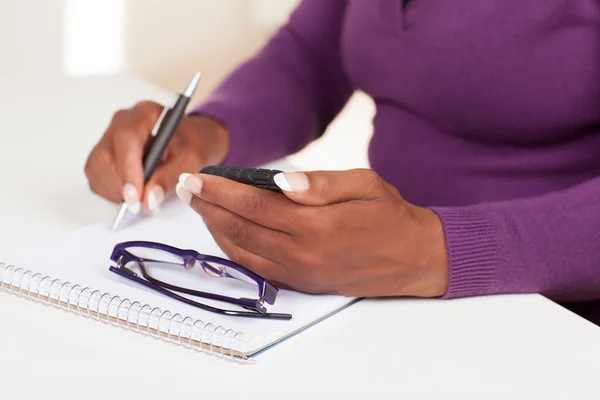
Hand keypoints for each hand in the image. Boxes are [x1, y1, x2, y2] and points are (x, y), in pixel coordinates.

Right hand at [84, 100, 228, 212]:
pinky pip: (95, 175)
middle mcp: (122, 122)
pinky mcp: (103, 152)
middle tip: (140, 204)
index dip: (127, 171)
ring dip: (115, 190)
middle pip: (105, 155)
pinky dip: (110, 190)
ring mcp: (109, 136)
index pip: (126, 140)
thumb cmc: (192, 145)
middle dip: (121, 185)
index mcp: (146, 114)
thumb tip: (149, 199)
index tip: (135, 196)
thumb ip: (170, 178)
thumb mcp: (192, 160)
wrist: (190, 141)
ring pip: (96, 167)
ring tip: (139, 197)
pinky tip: (131, 192)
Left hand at [176, 168, 448, 297]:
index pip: (254, 204)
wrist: (413, 258)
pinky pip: (257, 268)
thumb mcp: (364, 184)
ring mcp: (299, 273)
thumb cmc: (389, 215)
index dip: (221, 191)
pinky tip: (225, 233)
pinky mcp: (301, 283)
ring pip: (242, 251)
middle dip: (208, 207)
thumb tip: (279, 178)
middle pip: (240, 228)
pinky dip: (234, 249)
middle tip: (185, 188)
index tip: (196, 178)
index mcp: (316, 226)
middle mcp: (302, 254)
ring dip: (216, 228)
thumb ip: (320, 182)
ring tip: (200, 207)